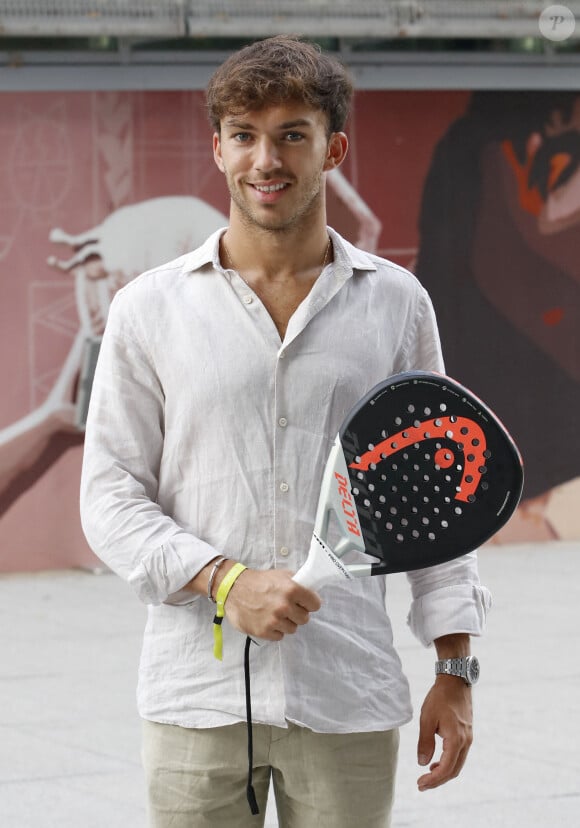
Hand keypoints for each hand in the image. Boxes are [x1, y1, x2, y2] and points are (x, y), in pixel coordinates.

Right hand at [223, 567, 321, 640]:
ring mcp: (274, 620)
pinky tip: (267, 620)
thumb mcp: (281, 575)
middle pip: (305, 618)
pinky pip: (279, 636)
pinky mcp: (264, 631)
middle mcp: (284, 606)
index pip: (315, 604)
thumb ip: (297, 584)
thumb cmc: (258, 581)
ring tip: (275, 614)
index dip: (310, 603)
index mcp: (291, 589)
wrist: (233, 588)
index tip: (305, 603)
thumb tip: (310, 592)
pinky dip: (275, 630)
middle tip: (288, 608)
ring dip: (286, 622)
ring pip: (293, 628)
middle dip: (298, 613)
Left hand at [416, 675, 472, 790]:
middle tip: (421, 784)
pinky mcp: (467, 734)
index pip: (446, 769)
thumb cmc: (440, 698)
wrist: (455, 681)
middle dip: (438, 780)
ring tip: (427, 774)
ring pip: (457, 764)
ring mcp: (468, 738)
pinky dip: (448, 763)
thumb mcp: (427, 719)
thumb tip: (422, 763)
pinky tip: (436, 761)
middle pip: (454, 770)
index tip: (420, 784)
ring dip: (443, 772)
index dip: (433, 780)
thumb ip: (425, 742)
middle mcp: (466, 742)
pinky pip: (459, 755)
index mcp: (456, 740)